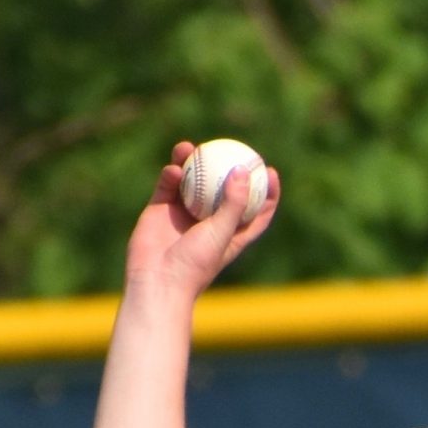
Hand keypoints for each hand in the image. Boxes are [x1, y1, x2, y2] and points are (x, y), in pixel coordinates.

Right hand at [121, 142, 280, 302]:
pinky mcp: (161, 210)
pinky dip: (171, 175)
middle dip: (227, 168)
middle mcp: (208, 223)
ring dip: (192, 163)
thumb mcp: (221, 234)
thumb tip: (243, 171)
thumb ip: (233, 204)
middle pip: (222, 190)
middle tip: (231, 147)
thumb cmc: (195, 264)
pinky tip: (174, 169)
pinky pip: (168, 185)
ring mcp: (183, 214)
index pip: (255, 213)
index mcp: (230, 235)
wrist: (157, 280)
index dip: (266, 193)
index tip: (270, 171)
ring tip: (191, 147)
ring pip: (192, 181)